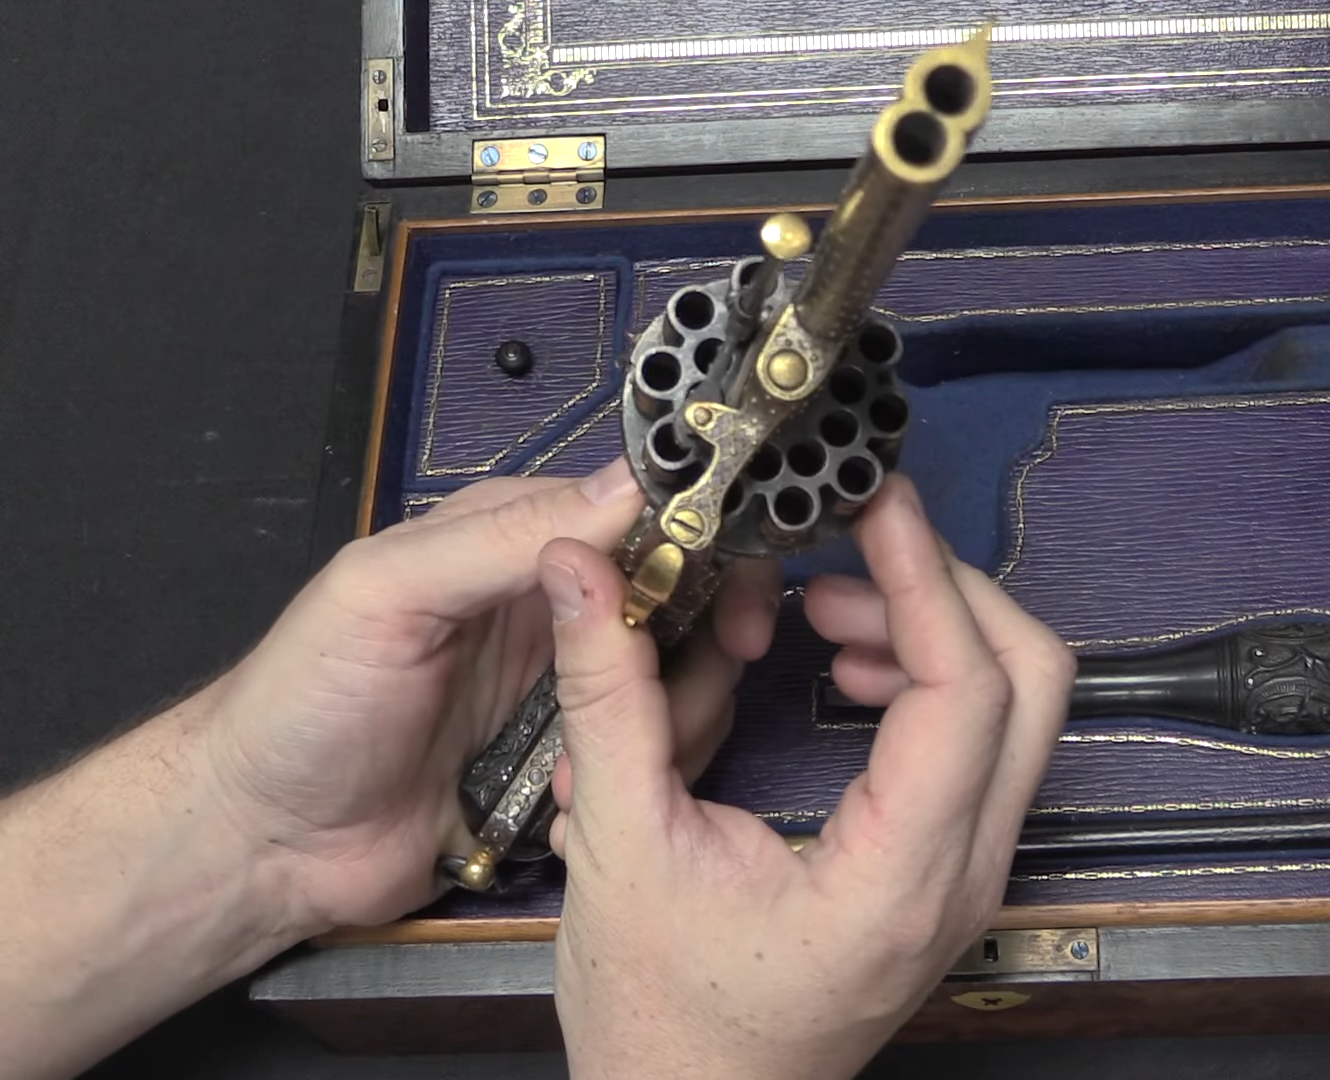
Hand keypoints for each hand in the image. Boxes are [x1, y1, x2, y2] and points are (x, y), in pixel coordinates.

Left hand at [199, 459, 779, 931]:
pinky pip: (649, 758)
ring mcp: (570, 693)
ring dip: (673, 711)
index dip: (701, 531)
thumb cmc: (301, 703)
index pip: (637, 512)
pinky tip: (585, 794)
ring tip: (609, 747)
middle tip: (728, 655)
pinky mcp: (574, 767)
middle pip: (683, 595)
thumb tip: (628, 484)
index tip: (737, 570)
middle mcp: (556, 611)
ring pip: (680, 679)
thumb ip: (501, 536)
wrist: (266, 845)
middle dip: (716, 624)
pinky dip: (645, 773)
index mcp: (514, 543)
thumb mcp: (387, 594)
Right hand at [545, 475, 1075, 1079]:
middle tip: (847, 543)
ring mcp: (970, 876)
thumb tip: (585, 577)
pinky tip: (845, 668)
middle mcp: (963, 876)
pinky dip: (931, 679)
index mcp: (898, 876)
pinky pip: (984, 745)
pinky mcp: (949, 871)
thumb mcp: (619, 849)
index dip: (926, 575)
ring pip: (1020, 708)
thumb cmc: (663, 1020)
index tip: (874, 501)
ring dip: (938, 629)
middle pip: (1031, 682)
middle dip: (947, 587)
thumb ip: (610, 701)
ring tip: (822, 609)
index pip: (968, 688)